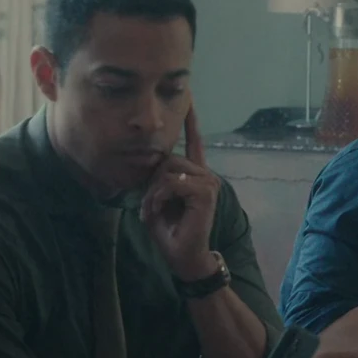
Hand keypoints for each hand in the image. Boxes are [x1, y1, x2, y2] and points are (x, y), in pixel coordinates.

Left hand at [141, 103, 221, 280]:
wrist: (184, 258)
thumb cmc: (170, 232)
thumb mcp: (156, 201)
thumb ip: (155, 180)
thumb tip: (151, 164)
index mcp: (195, 175)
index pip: (194, 142)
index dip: (191, 121)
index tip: (190, 99)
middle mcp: (205, 174)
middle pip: (168, 159)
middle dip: (152, 182)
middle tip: (148, 207)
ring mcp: (208, 182)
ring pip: (168, 170)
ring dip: (154, 192)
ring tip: (153, 210)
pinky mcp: (205, 192)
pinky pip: (172, 183)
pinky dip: (159, 197)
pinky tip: (159, 210)